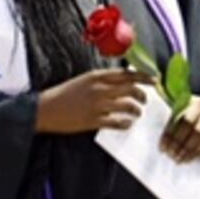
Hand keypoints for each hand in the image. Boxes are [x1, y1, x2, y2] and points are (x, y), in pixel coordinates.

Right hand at [35, 69, 150, 133]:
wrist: (45, 109)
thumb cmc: (64, 94)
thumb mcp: (84, 80)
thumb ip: (102, 80)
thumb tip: (121, 82)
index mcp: (96, 76)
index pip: (126, 74)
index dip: (143, 77)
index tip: (154, 80)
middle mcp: (99, 89)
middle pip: (130, 89)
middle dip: (142, 94)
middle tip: (145, 99)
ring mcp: (97, 105)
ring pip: (127, 106)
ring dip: (136, 110)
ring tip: (137, 112)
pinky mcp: (93, 120)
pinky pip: (117, 122)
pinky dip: (125, 123)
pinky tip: (126, 124)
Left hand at [159, 95, 199, 161]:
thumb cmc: (193, 110)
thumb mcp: (184, 108)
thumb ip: (175, 120)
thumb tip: (163, 141)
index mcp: (195, 104)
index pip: (183, 121)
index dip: (172, 135)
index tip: (162, 147)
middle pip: (193, 129)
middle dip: (180, 143)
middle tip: (170, 154)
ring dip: (188, 151)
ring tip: (177, 159)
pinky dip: (195, 153)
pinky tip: (186, 159)